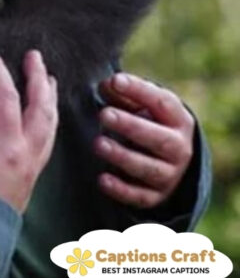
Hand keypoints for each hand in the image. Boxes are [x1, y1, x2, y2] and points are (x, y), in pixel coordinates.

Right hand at [0, 41, 57, 212]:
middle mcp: (28, 153)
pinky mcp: (31, 177)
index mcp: (8, 145)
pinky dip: (50, 120)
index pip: (5, 96)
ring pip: (51, 125)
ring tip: (48, 80)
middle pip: (40, 108)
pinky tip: (45, 118)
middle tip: (35, 56)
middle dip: (38, 79)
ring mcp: (33, 166)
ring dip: (49, 98)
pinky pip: (49, 140)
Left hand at [95, 72, 194, 207]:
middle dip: (130, 126)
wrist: (169, 159)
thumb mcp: (141, 105)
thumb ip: (123, 93)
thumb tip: (106, 85)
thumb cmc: (148, 121)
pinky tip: (102, 179)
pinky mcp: (156, 196)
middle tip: (104, 114)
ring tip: (99, 144)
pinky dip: (122, 190)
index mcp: (178, 119)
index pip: (162, 103)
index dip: (139, 91)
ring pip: (149, 168)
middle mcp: (179, 148)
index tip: (115, 81)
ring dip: (123, 157)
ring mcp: (170, 174)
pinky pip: (140, 196)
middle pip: (158, 139)